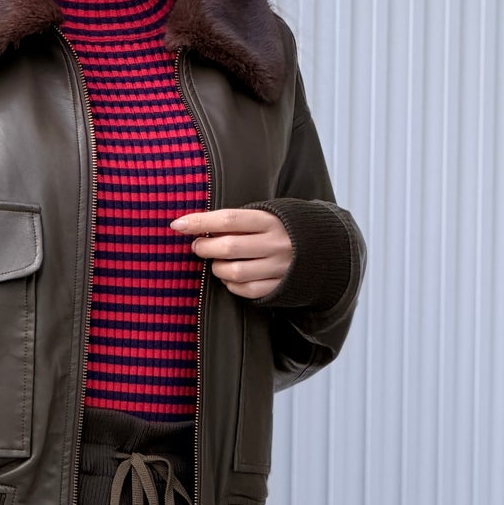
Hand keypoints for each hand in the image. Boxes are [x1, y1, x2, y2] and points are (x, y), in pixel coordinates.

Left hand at [169, 207, 295, 300]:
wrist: (325, 248)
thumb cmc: (284, 228)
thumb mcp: (268, 214)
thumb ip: (239, 221)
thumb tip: (197, 226)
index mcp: (270, 220)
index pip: (227, 220)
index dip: (199, 222)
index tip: (178, 225)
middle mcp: (275, 243)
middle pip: (228, 247)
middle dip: (204, 247)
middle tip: (197, 246)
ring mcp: (278, 267)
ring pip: (234, 272)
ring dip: (217, 268)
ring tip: (217, 262)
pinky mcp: (279, 286)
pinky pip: (246, 289)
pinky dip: (231, 284)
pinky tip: (230, 276)